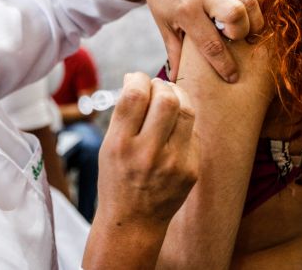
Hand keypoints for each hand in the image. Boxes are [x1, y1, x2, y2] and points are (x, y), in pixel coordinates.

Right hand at [83, 73, 198, 268]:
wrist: (135, 223)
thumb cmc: (117, 179)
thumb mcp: (108, 147)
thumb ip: (124, 114)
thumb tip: (138, 79)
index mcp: (121, 145)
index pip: (135, 95)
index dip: (137, 78)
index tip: (136, 79)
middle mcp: (148, 154)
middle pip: (166, 99)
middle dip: (161, 85)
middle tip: (155, 88)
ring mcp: (174, 163)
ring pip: (187, 110)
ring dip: (177, 96)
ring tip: (168, 98)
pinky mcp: (192, 170)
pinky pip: (193, 131)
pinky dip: (183, 122)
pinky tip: (173, 128)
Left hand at [103, 0, 265, 82]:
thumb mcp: (164, 25)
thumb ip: (174, 52)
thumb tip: (177, 80)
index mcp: (185, 11)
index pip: (211, 44)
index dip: (225, 64)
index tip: (232, 76)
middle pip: (237, 14)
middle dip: (243, 33)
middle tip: (238, 40)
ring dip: (255, 19)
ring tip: (248, 29)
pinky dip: (260, 0)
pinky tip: (254, 11)